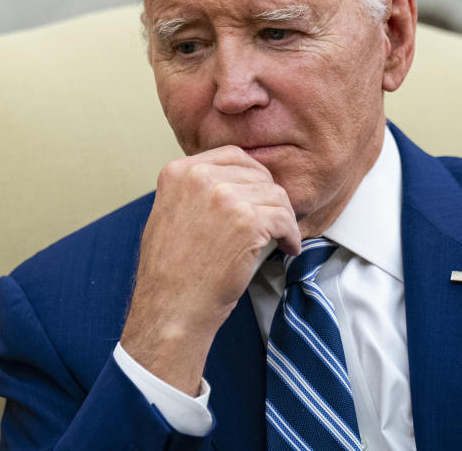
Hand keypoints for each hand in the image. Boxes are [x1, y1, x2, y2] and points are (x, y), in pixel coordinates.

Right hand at [119, 145, 300, 394]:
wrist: (171, 306)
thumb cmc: (171, 270)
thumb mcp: (170, 212)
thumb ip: (196, 190)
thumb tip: (234, 182)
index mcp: (179, 171)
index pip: (232, 156)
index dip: (252, 177)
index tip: (259, 195)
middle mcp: (200, 177)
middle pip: (258, 174)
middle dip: (269, 198)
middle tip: (274, 220)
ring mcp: (225, 196)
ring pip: (275, 195)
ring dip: (283, 218)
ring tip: (281, 237)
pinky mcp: (248, 220)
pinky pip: (285, 219)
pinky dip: (291, 235)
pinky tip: (287, 247)